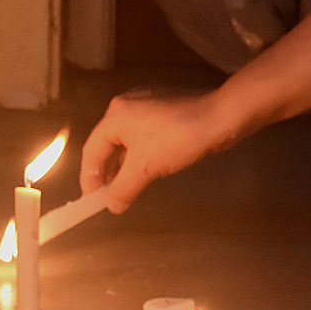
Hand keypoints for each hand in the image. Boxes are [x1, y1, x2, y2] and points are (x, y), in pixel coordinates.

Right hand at [78, 88, 234, 213]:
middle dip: (108, 172)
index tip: (93, 199)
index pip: (92, 150)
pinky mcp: (165, 110)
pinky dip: (141, 155)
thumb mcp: (145, 168)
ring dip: (125, 165)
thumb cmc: (178, 138)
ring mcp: (148, 105)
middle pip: (108, 143)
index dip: (90, 177)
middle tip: (109, 196)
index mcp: (116, 114)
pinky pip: (144, 135)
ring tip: (128, 186)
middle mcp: (127, 105)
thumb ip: (123, 189)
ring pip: (127, 140)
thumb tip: (113, 205)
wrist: (220, 118)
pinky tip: (149, 169)